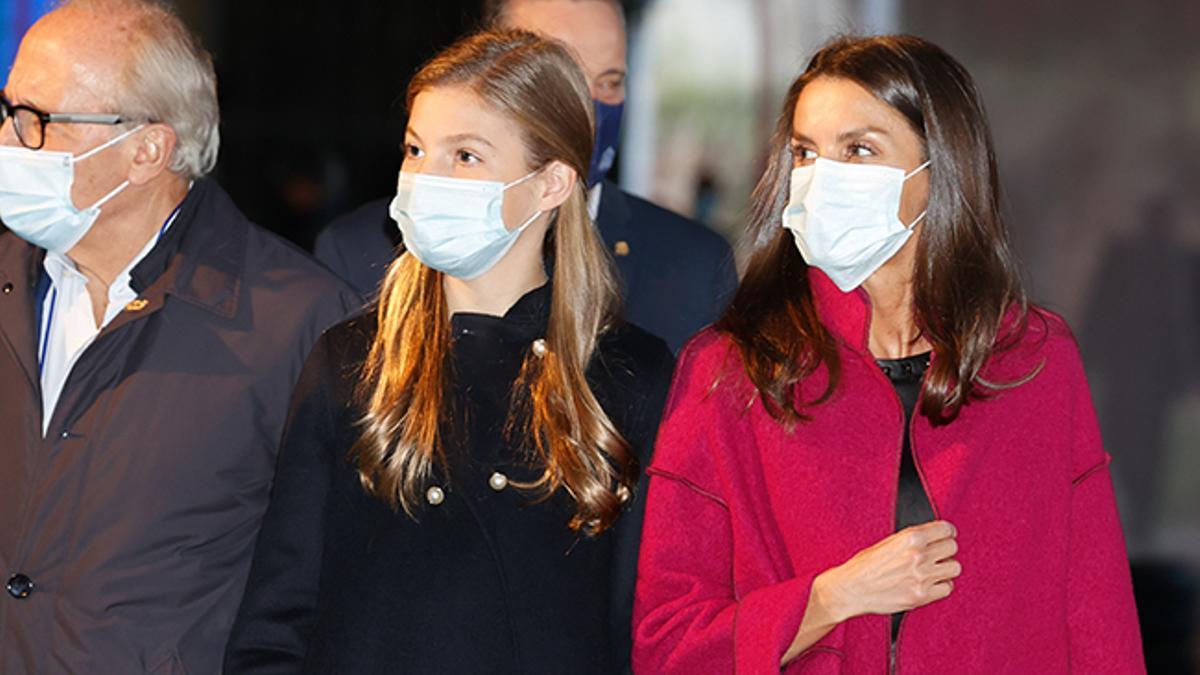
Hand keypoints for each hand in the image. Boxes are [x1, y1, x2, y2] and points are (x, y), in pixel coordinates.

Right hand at [816, 520, 960, 621]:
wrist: (850, 589)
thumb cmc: (863, 566)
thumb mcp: (887, 543)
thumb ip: (912, 540)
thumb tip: (933, 538)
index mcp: (910, 538)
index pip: (946, 529)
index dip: (946, 532)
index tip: (945, 535)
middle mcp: (918, 556)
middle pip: (952, 547)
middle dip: (946, 549)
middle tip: (938, 553)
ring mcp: (921, 577)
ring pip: (954, 568)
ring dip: (945, 568)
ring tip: (934, 569)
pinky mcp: (921, 596)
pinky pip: (947, 588)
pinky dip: (941, 586)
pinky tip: (929, 583)